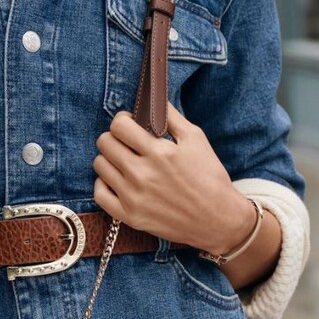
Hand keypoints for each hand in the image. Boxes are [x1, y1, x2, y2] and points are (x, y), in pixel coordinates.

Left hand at [92, 99, 245, 251]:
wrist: (218, 220)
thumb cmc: (210, 177)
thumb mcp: (196, 139)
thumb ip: (170, 116)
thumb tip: (152, 98)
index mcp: (159, 153)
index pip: (119, 126)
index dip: (123, 120)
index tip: (130, 124)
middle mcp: (142, 175)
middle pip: (105, 143)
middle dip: (115, 137)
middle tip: (128, 142)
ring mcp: (134, 197)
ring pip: (100, 165)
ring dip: (110, 159)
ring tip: (126, 161)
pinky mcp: (130, 216)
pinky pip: (99, 193)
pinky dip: (105, 183)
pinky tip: (119, 180)